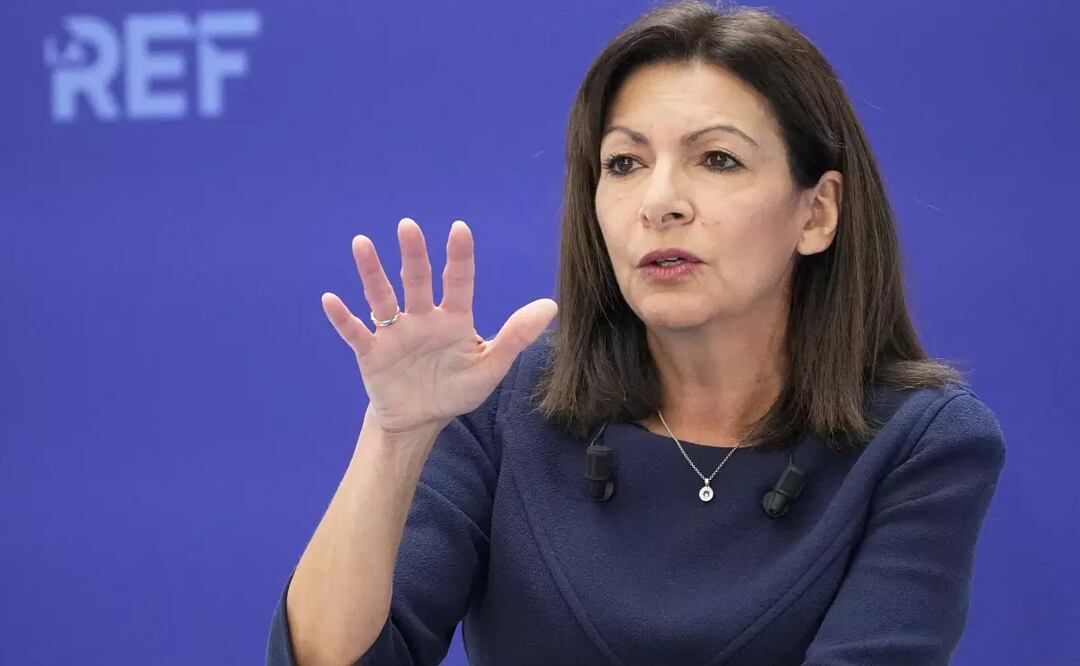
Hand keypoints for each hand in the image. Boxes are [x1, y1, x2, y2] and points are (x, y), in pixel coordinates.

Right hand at [321, 218, 557, 436]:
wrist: (420, 420)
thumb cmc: (455, 389)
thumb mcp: (490, 367)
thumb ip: (516, 336)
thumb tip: (550, 306)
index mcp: (453, 319)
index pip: (458, 282)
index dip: (459, 257)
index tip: (459, 229)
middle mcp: (422, 318)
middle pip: (417, 281)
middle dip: (413, 255)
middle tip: (407, 226)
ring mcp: (394, 333)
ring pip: (382, 298)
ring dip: (372, 273)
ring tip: (362, 244)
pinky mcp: (372, 353)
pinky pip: (355, 332)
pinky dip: (343, 318)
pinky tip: (331, 300)